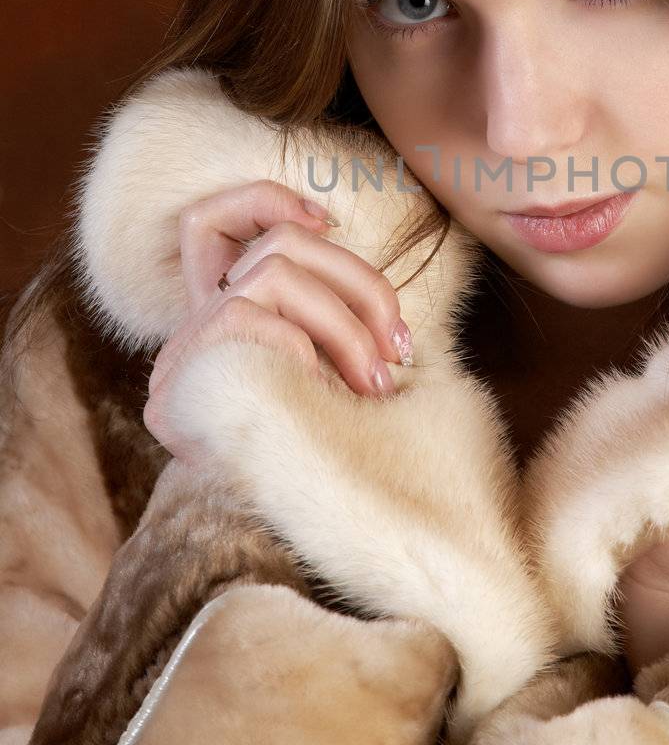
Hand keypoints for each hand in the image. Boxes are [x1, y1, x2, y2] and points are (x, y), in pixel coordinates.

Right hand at [142, 179, 414, 465]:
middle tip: (401, 348)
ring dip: (343, 321)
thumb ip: (341, 343)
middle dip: (358, 283)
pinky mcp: (191, 368)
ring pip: (274, 270)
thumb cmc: (324, 470)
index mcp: (231, 321)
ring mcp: (191, 345)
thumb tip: (397, 327)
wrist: (277, 545)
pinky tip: (325, 394)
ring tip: (376, 383)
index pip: (205, 225)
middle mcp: (202, 325)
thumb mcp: (338, 395)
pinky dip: (306, 348)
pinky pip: (258, 319)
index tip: (328, 220)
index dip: (260, 199)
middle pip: (277, 244)